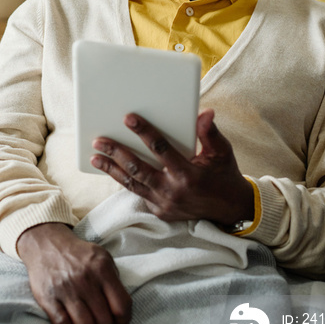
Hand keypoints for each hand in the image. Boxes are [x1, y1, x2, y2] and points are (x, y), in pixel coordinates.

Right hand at [17, 222, 131, 323]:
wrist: (47, 244)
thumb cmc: (79, 255)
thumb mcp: (103, 258)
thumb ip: (113, 279)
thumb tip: (122, 308)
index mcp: (102, 268)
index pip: (122, 304)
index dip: (124, 319)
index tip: (121, 322)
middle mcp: (84, 279)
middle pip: (103, 319)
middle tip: (102, 319)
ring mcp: (65, 290)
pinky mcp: (48, 299)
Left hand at [91, 109, 253, 225]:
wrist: (229, 209)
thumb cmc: (224, 175)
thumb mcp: (222, 152)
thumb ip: (209, 133)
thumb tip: (204, 112)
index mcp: (188, 174)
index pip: (160, 148)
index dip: (144, 132)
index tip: (128, 118)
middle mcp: (173, 191)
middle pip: (137, 168)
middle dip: (116, 152)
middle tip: (99, 140)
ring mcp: (164, 204)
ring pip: (132, 184)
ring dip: (112, 169)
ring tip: (95, 157)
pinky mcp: (160, 211)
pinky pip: (138, 193)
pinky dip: (125, 182)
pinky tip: (113, 171)